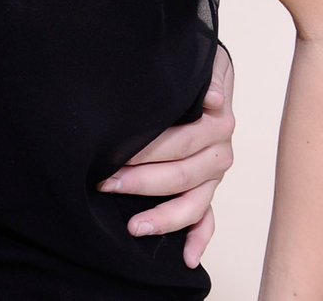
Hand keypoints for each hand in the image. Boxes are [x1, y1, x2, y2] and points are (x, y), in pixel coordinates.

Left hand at [96, 43, 234, 267]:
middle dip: (140, 182)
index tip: (114, 155)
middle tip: (104, 182)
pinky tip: (186, 258)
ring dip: (164, 217)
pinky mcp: (208, 189)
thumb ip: (204, 79)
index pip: (180, 142)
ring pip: (194, 203)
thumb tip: (213, 98)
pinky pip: (208, 219)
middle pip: (182, 174)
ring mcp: (214, 175)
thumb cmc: (192, 72)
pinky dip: (199, 239)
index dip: (147, 150)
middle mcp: (219, 152)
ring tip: (134, 227)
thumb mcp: (198, 64)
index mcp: (216, 122)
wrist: (207, 74)